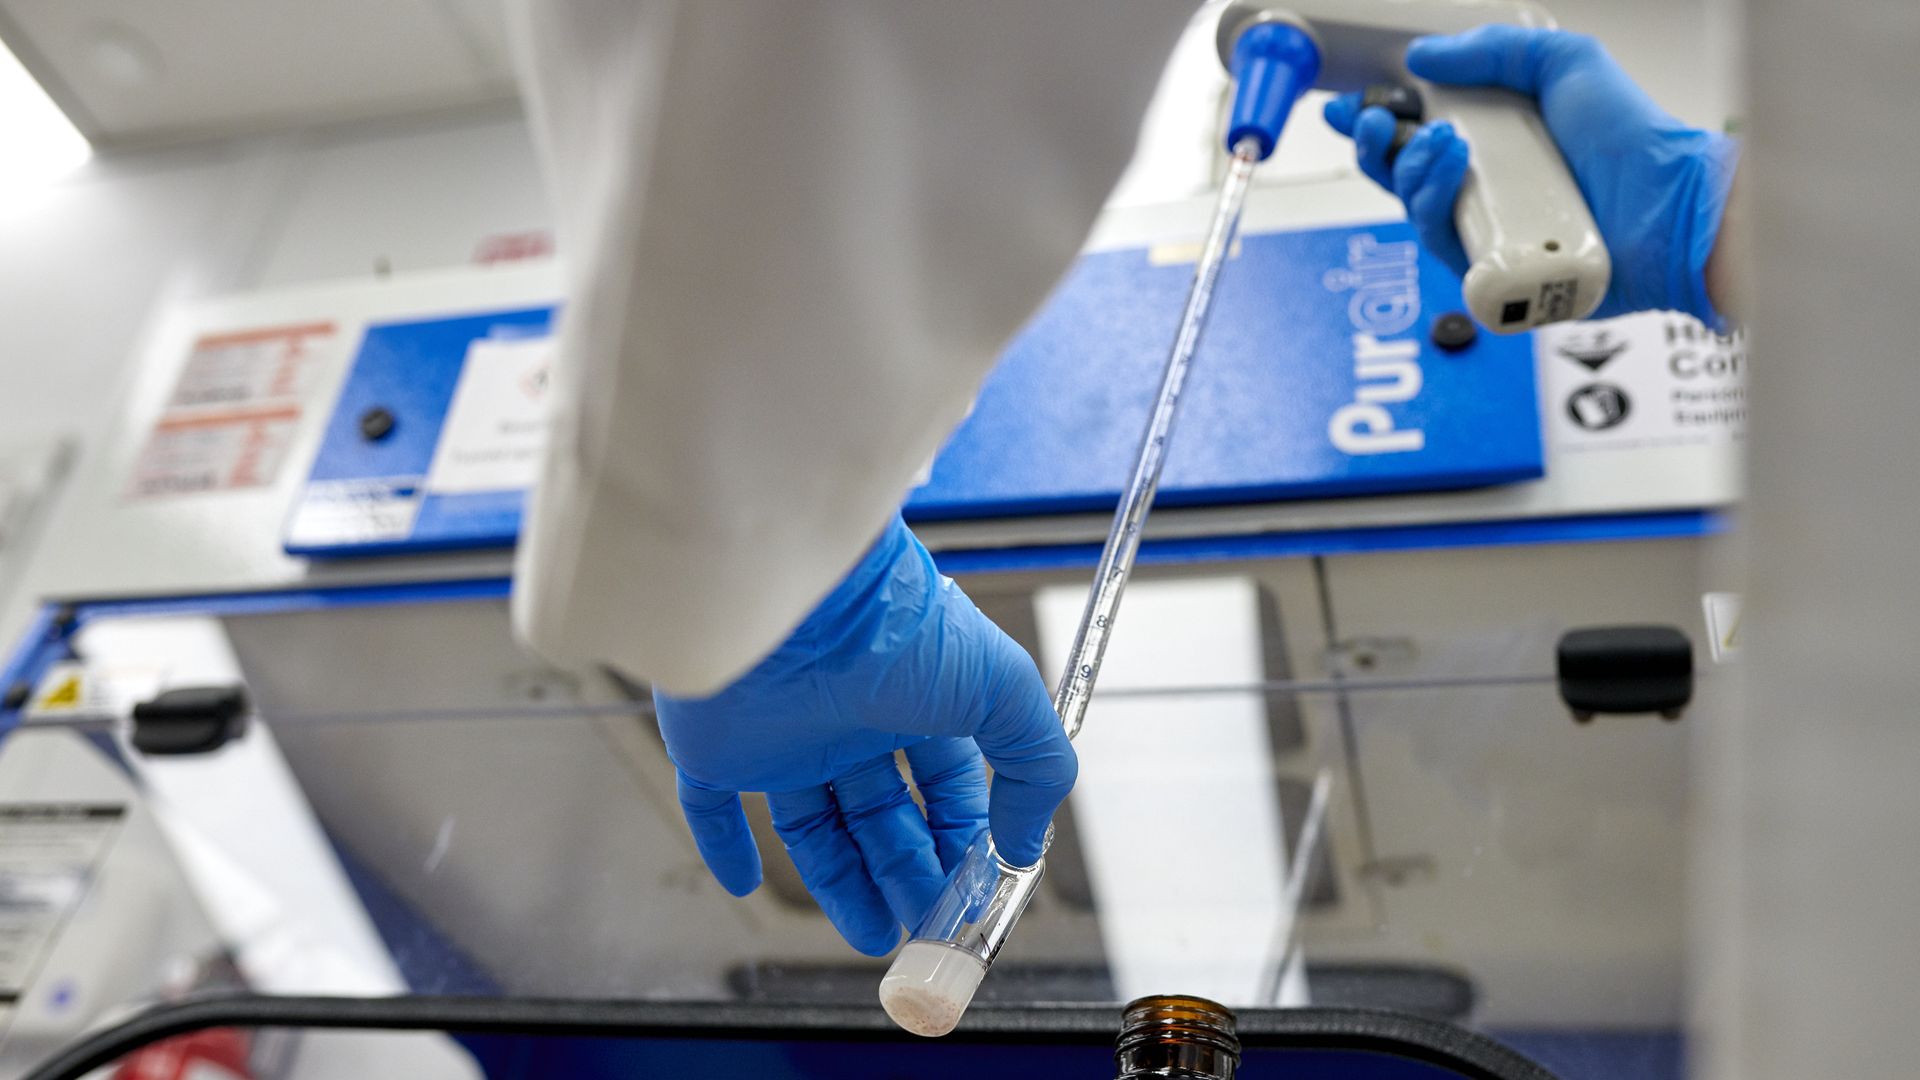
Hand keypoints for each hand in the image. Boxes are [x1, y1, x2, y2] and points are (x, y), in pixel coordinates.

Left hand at [653, 515, 1072, 955]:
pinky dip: (726, 847)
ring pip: (814, 827)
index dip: (958, 842)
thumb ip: (1036, 763)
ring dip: (843, 884)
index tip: (969, 894)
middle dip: (907, 874)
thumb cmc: (898, 629)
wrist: (791, 598)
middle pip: (883, 815)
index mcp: (916, 700)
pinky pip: (713, 807)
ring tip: (873, 935)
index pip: (944, 787)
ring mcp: (783, 734)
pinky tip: (743, 883)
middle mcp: (850, 719)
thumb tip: (1027, 842)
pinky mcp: (717, 746)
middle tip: (922, 929)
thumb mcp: (1002, 691)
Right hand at [1324, 26, 1738, 325]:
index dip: (1378, 123)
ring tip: (1444, 139)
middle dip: (1377, 149)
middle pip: (1401, 180)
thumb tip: (1423, 54)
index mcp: (1495, 144)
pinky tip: (1457, 172)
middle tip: (1380, 122)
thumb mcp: (1565, 64)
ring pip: (1417, 213)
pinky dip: (1439, 207)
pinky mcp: (1493, 278)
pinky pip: (1443, 249)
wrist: (1670, 202)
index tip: (1354, 107)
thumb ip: (1494, 49)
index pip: (1417, 136)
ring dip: (1414, 172)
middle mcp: (1486, 192)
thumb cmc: (1632, 140)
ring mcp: (1488, 236)